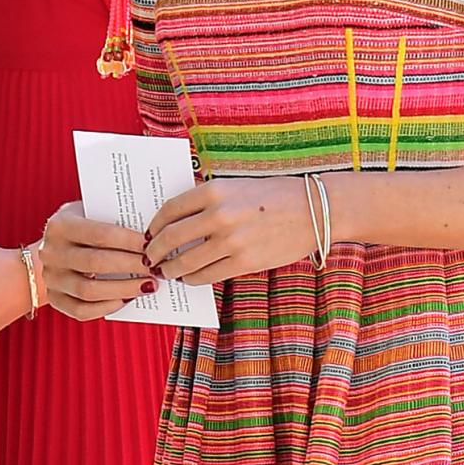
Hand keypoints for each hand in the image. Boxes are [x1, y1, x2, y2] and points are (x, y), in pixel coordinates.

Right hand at [38, 199, 152, 319]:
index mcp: (59, 226)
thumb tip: (151, 230)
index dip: (129, 241)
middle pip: (96, 263)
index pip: (100, 234)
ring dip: (124, 289)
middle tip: (155, 267)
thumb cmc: (81, 227)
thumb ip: (112, 218)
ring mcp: (51, 279)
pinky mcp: (55, 300)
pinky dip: (107, 307)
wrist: (52, 248)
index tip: (152, 244)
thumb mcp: (89, 212)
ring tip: (148, 286)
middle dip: (131, 266)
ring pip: (89, 291)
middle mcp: (51, 253)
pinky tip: (128, 299)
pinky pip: (82, 311)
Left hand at [145, 176, 313, 284]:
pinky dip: (193, 278)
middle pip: (171, 238)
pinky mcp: (244, 262)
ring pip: (186, 261)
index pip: (170, 210)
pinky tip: (189, 277)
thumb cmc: (274, 195)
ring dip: (171, 269)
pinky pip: (208, 275)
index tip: (149, 234)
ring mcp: (231, 241)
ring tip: (167, 271)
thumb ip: (207, 200)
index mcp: (214, 191)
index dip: (154, 226)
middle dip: (155, 251)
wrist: (314, 210)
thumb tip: (177, 220)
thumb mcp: (236, 186)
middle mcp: (219, 215)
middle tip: (150, 258)